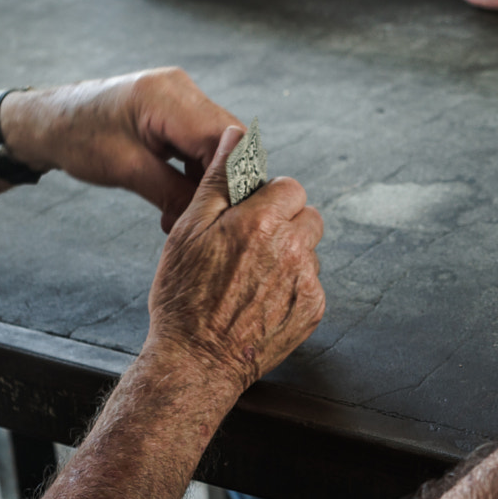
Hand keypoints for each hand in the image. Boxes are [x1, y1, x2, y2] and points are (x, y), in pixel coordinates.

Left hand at [3, 69, 236, 228]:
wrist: (48, 121)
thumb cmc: (76, 138)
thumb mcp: (126, 170)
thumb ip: (175, 192)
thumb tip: (213, 218)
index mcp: (168, 95)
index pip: (226, 138)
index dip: (234, 178)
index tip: (226, 214)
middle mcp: (182, 88)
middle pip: (230, 140)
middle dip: (224, 182)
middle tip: (209, 221)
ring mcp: (181, 97)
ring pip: (220, 145)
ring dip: (210, 181)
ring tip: (189, 214)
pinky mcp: (177, 111)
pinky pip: (203, 143)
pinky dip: (198, 172)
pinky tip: (182, 198)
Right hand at [146, 126, 326, 391]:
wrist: (196, 361)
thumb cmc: (183, 296)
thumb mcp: (189, 230)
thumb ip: (219, 180)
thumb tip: (237, 137)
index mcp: (261, 222)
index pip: (290, 187)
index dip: (268, 198)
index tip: (249, 215)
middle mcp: (292, 249)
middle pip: (308, 216)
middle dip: (285, 223)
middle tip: (250, 246)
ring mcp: (306, 282)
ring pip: (311, 250)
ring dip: (290, 255)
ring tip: (251, 278)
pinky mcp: (313, 310)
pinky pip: (312, 283)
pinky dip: (293, 286)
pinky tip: (261, 300)